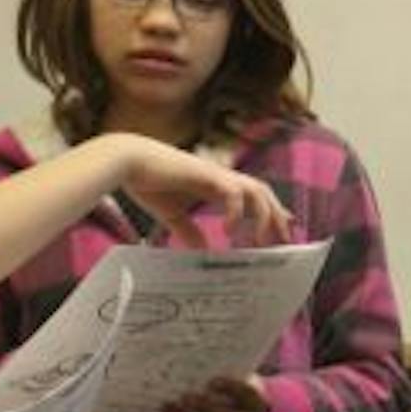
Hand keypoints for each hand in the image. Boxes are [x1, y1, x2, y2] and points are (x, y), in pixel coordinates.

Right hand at [105, 134, 294, 246]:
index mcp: (216, 184)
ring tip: (258, 241)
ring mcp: (216, 173)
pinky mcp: (206, 174)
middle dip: (277, 215)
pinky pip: (233, 192)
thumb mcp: (173, 214)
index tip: (283, 228)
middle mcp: (222, 177)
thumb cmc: (147, 182)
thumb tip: (202, 251)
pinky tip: (228, 230)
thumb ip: (189, 231)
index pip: (253, 194)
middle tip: (284, 240)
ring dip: (263, 216)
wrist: (126, 161)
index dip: (271, 210)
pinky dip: (236, 212)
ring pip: (256, 190)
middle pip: (263, 192)